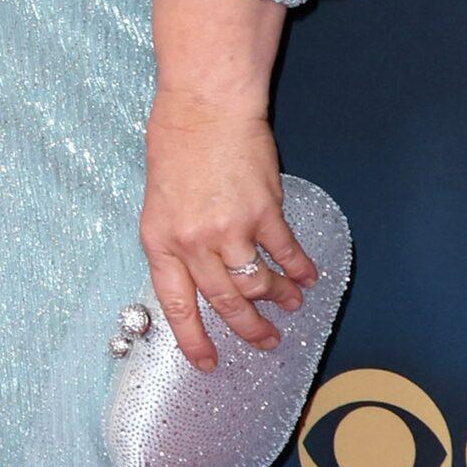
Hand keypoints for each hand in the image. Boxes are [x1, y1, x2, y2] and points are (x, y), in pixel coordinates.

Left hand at [140, 95, 316, 373]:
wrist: (206, 104)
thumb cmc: (176, 141)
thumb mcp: (158, 197)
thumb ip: (178, 237)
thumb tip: (200, 271)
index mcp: (160, 239)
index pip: (177, 305)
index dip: (194, 339)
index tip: (208, 363)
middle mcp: (194, 242)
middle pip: (225, 302)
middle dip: (248, 329)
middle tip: (265, 341)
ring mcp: (232, 229)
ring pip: (257, 283)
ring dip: (277, 299)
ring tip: (290, 306)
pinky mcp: (264, 211)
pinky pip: (285, 251)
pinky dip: (299, 267)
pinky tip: (308, 276)